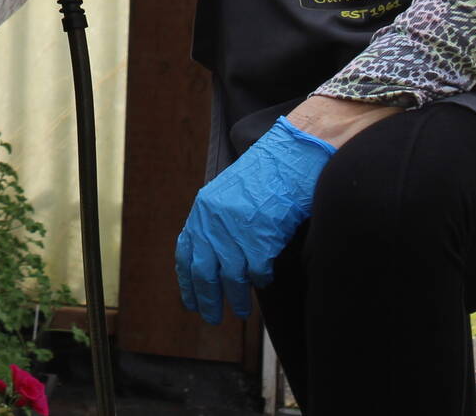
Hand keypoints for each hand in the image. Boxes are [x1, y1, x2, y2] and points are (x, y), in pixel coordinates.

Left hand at [173, 117, 335, 324]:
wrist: (289, 158)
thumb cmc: (265, 176)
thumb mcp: (228, 195)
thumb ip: (216, 223)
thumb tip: (212, 261)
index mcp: (202, 210)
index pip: (186, 252)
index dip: (187, 280)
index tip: (190, 300)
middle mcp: (213, 221)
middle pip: (204, 272)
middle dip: (207, 298)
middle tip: (211, 317)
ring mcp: (235, 230)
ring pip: (231, 277)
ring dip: (236, 298)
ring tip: (241, 311)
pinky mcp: (259, 238)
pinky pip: (257, 271)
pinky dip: (261, 280)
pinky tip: (264, 281)